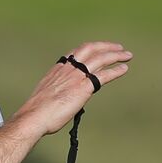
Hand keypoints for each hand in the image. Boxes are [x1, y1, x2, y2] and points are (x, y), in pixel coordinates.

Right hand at [16, 41, 132, 136]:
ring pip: (100, 59)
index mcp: (57, 69)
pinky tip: (124, 69)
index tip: (98, 49)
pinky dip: (115, 71)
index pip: (76, 52)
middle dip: (105, 46)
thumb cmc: (37, 111)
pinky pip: (103, 76)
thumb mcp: (46, 95)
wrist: (34, 116)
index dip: (90, 48)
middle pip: (90, 49)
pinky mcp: (84, 88)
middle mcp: (68, 68)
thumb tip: (61, 99)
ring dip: (115, 55)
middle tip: (118, 48)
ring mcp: (76, 77)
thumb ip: (57, 92)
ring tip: (127, 55)